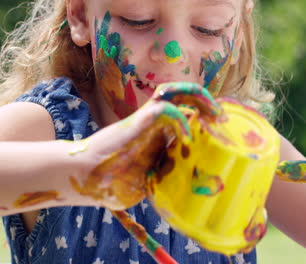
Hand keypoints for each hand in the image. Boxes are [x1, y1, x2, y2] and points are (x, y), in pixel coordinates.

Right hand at [70, 82, 221, 209]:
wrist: (84, 177)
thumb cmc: (111, 182)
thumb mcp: (147, 182)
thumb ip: (163, 177)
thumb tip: (183, 188)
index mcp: (155, 135)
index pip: (182, 115)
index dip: (201, 116)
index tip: (219, 130)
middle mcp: (151, 123)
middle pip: (180, 96)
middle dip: (204, 100)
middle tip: (221, 116)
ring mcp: (144, 120)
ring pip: (173, 92)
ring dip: (197, 97)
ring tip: (215, 113)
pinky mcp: (138, 123)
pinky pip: (165, 110)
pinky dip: (180, 122)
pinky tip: (187, 139)